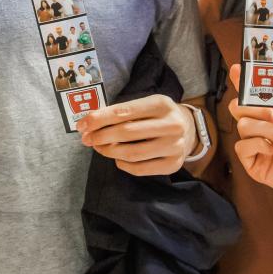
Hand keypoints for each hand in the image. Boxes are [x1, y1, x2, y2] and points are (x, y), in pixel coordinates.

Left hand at [78, 95, 196, 175]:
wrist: (190, 129)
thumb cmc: (159, 115)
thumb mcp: (146, 105)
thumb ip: (122, 112)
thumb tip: (90, 124)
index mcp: (162, 104)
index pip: (123, 112)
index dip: (99, 119)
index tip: (82, 124)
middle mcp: (171, 125)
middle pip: (126, 133)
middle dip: (100, 136)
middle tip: (86, 139)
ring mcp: (174, 147)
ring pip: (132, 153)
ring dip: (109, 151)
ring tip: (99, 148)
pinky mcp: (172, 164)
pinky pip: (140, 169)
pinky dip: (123, 164)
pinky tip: (117, 158)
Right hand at [229, 54, 272, 199]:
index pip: (252, 94)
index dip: (241, 81)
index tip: (236, 68)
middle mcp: (264, 127)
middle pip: (239, 108)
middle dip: (251, 106)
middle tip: (270, 113)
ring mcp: (259, 145)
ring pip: (241, 126)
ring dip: (261, 128)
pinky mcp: (256, 164)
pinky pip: (241, 148)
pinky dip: (256, 145)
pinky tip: (272, 149)